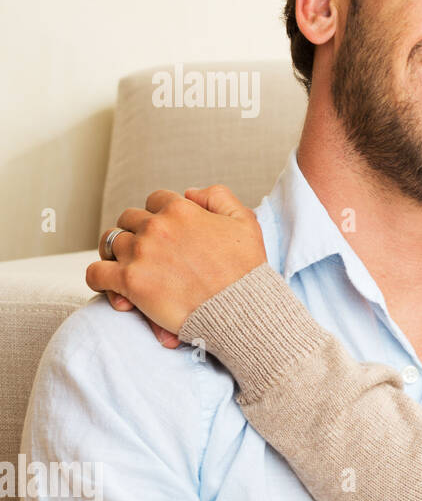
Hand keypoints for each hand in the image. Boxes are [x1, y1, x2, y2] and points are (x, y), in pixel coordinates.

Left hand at [86, 184, 266, 342]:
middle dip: (136, 231)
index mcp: (181, 209)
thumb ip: (218, 197)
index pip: (156, 200)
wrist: (242, 309)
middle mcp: (156, 226)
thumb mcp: (245, 222)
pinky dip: (99, 278)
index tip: (167, 232)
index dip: (160, 214)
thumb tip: (190, 192)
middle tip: (147, 250)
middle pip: (129, 218)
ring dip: (117, 252)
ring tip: (128, 266)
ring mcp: (140, 253)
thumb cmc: (247, 270)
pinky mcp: (129, 281)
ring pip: (110, 242)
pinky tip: (112, 286)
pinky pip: (95, 273)